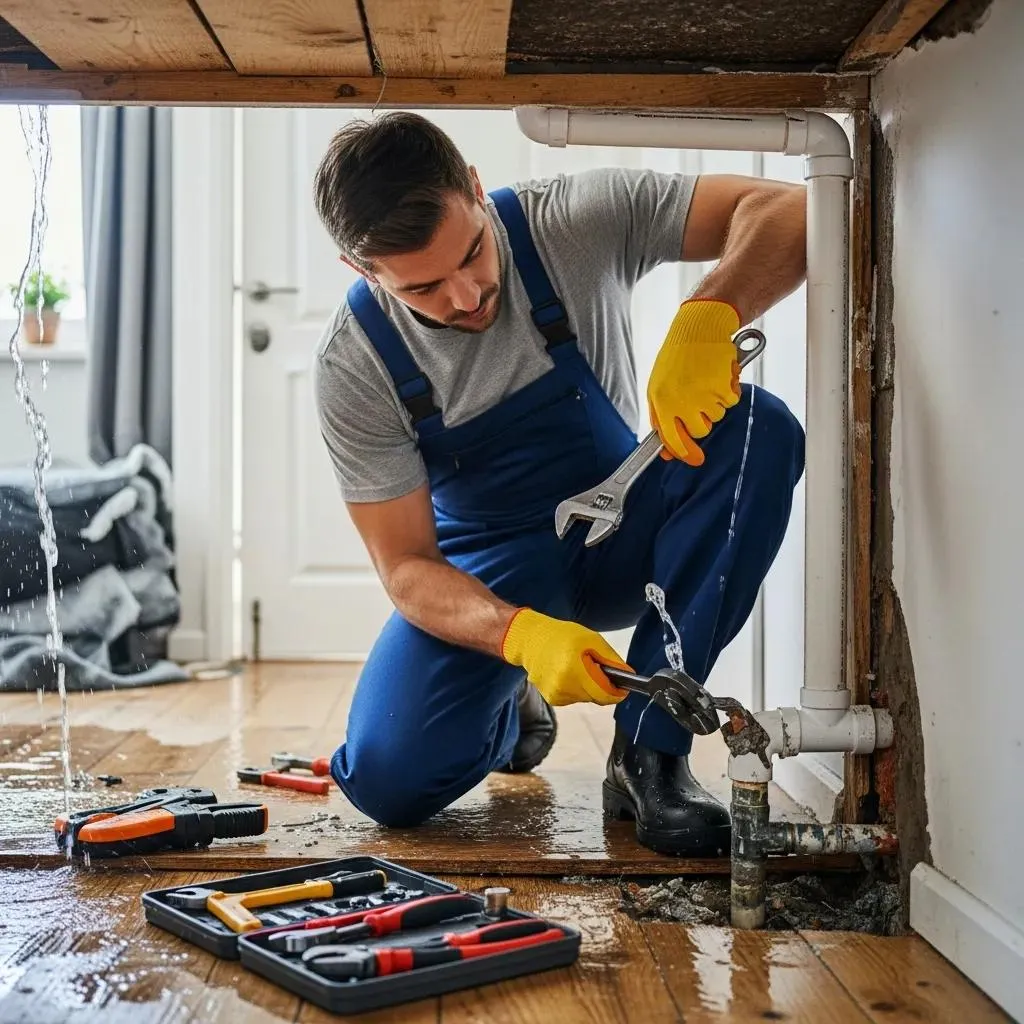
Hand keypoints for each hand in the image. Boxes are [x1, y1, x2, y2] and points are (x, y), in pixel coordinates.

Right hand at [500, 608, 631, 706]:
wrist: (530, 640)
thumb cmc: (562, 636)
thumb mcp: (591, 640)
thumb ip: (610, 660)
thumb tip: (628, 676)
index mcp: (575, 670)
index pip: (605, 693)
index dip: (617, 691)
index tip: (623, 685)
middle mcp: (564, 686)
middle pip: (597, 697)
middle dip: (601, 685)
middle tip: (594, 666)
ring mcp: (556, 695)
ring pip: (586, 698)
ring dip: (588, 687)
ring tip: (577, 667)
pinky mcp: (551, 699)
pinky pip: (575, 698)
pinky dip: (576, 688)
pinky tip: (567, 673)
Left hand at [647, 298, 741, 466]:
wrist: (699, 326)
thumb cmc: (679, 356)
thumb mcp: (659, 386)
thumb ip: (662, 417)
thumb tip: (667, 452)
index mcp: (660, 400)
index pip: (671, 438)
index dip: (684, 453)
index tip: (695, 459)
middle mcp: (679, 399)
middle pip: (699, 431)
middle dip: (704, 419)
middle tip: (702, 398)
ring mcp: (700, 394)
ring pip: (717, 416)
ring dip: (717, 402)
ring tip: (708, 380)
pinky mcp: (720, 386)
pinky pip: (732, 401)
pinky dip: (730, 390)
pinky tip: (720, 374)